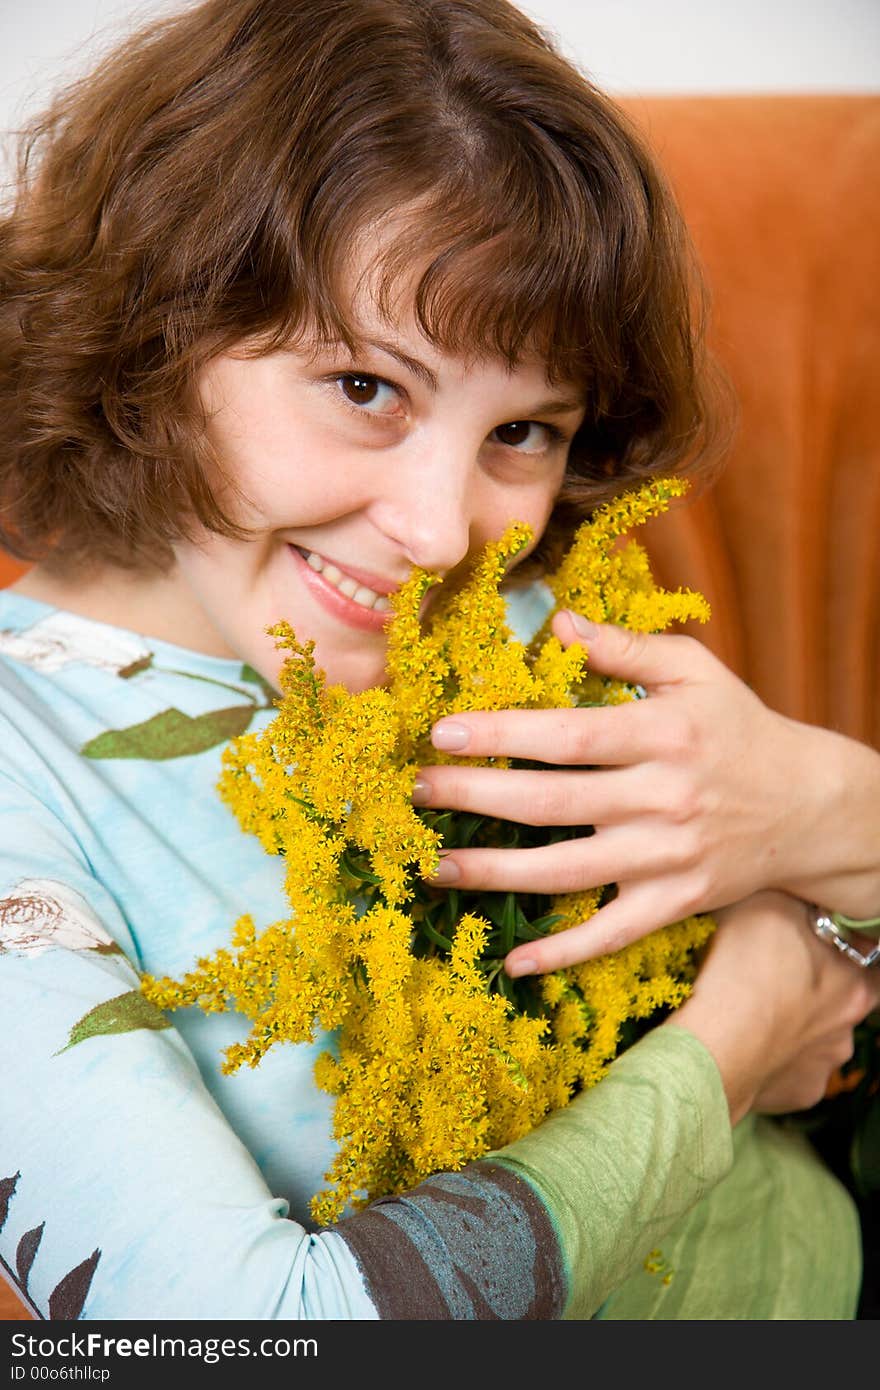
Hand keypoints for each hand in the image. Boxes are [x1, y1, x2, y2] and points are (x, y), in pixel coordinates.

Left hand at [414, 611, 879, 974]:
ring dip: (496, 873)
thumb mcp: (695, 671)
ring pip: (568, 872)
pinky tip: (513, 959)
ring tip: (436, 867)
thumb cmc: (739, 727)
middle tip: (418, 792)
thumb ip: (626, 647)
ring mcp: (667, 857)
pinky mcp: (675, 902)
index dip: (502, 735)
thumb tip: (558, 624)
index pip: (569, 737)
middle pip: (554, 804)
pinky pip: (612, 934)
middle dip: (477, 797)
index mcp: (663, 734)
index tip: (443, 731)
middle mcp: (663, 798)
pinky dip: (564, 952)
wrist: (810, 806)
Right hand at [667, 891, 879, 1124]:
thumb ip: (789, 896)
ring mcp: (826, 1064)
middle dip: (808, 985)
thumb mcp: (765, 902)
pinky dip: (769, 1057)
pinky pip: (787, 1070)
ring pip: (812, 1036)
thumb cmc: (741, 967)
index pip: (858, 951)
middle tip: (767, 973)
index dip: (827, 940)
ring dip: (788, 1023)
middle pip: (836, 996)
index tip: (797, 936)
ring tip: (747, 1010)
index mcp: (855, 977)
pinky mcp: (800, 1094)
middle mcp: (850, 1024)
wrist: (714, 1046)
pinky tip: (742, 1041)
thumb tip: (793, 889)